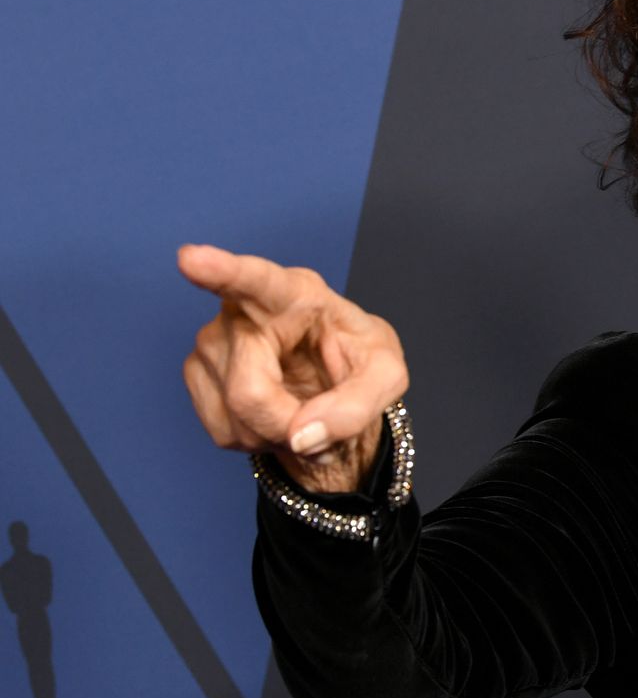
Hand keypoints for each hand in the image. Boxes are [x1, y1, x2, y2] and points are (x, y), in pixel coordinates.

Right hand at [178, 243, 408, 493]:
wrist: (333, 385)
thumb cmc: (358, 360)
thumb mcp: (387, 376)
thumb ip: (357, 407)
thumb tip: (300, 435)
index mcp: (297, 292)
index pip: (257, 280)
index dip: (221, 271)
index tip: (190, 259)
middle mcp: (245, 309)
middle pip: (250, 391)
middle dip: (288, 422)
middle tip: (319, 418)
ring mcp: (213, 341)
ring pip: (237, 417)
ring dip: (277, 431)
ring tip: (299, 406)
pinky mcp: (198, 373)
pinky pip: (224, 431)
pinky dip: (257, 437)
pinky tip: (274, 412)